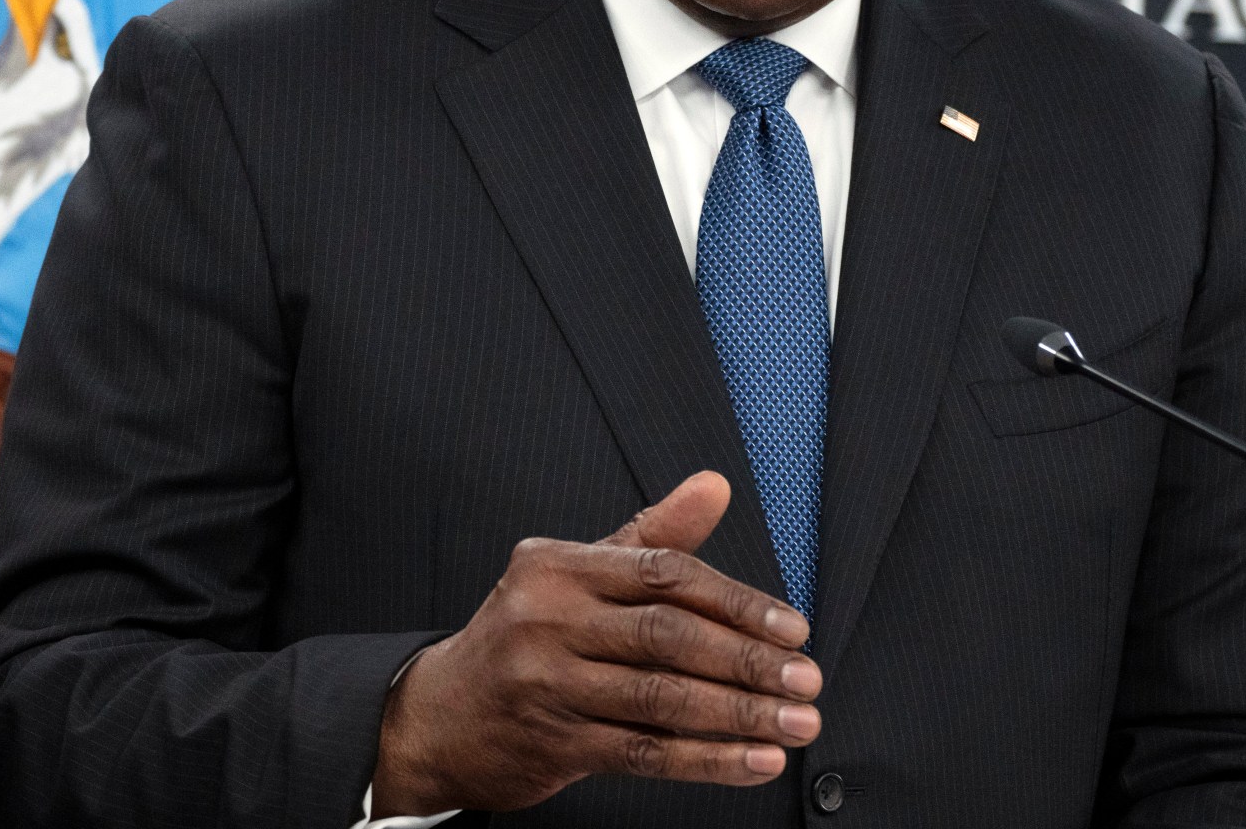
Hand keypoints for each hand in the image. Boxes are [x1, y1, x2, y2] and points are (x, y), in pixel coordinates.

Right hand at [369, 471, 821, 815]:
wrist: (439, 717)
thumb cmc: (527, 635)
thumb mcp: (578, 573)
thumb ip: (652, 535)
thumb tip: (716, 485)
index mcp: (558, 566)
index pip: (664, 576)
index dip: (737, 602)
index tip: (794, 628)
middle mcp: (546, 619)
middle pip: (667, 638)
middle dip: (748, 661)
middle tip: (806, 678)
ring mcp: (546, 684)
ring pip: (661, 699)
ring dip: (739, 716)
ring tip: (796, 722)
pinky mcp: (553, 743)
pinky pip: (645, 752)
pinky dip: (707, 760)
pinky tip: (754, 761)